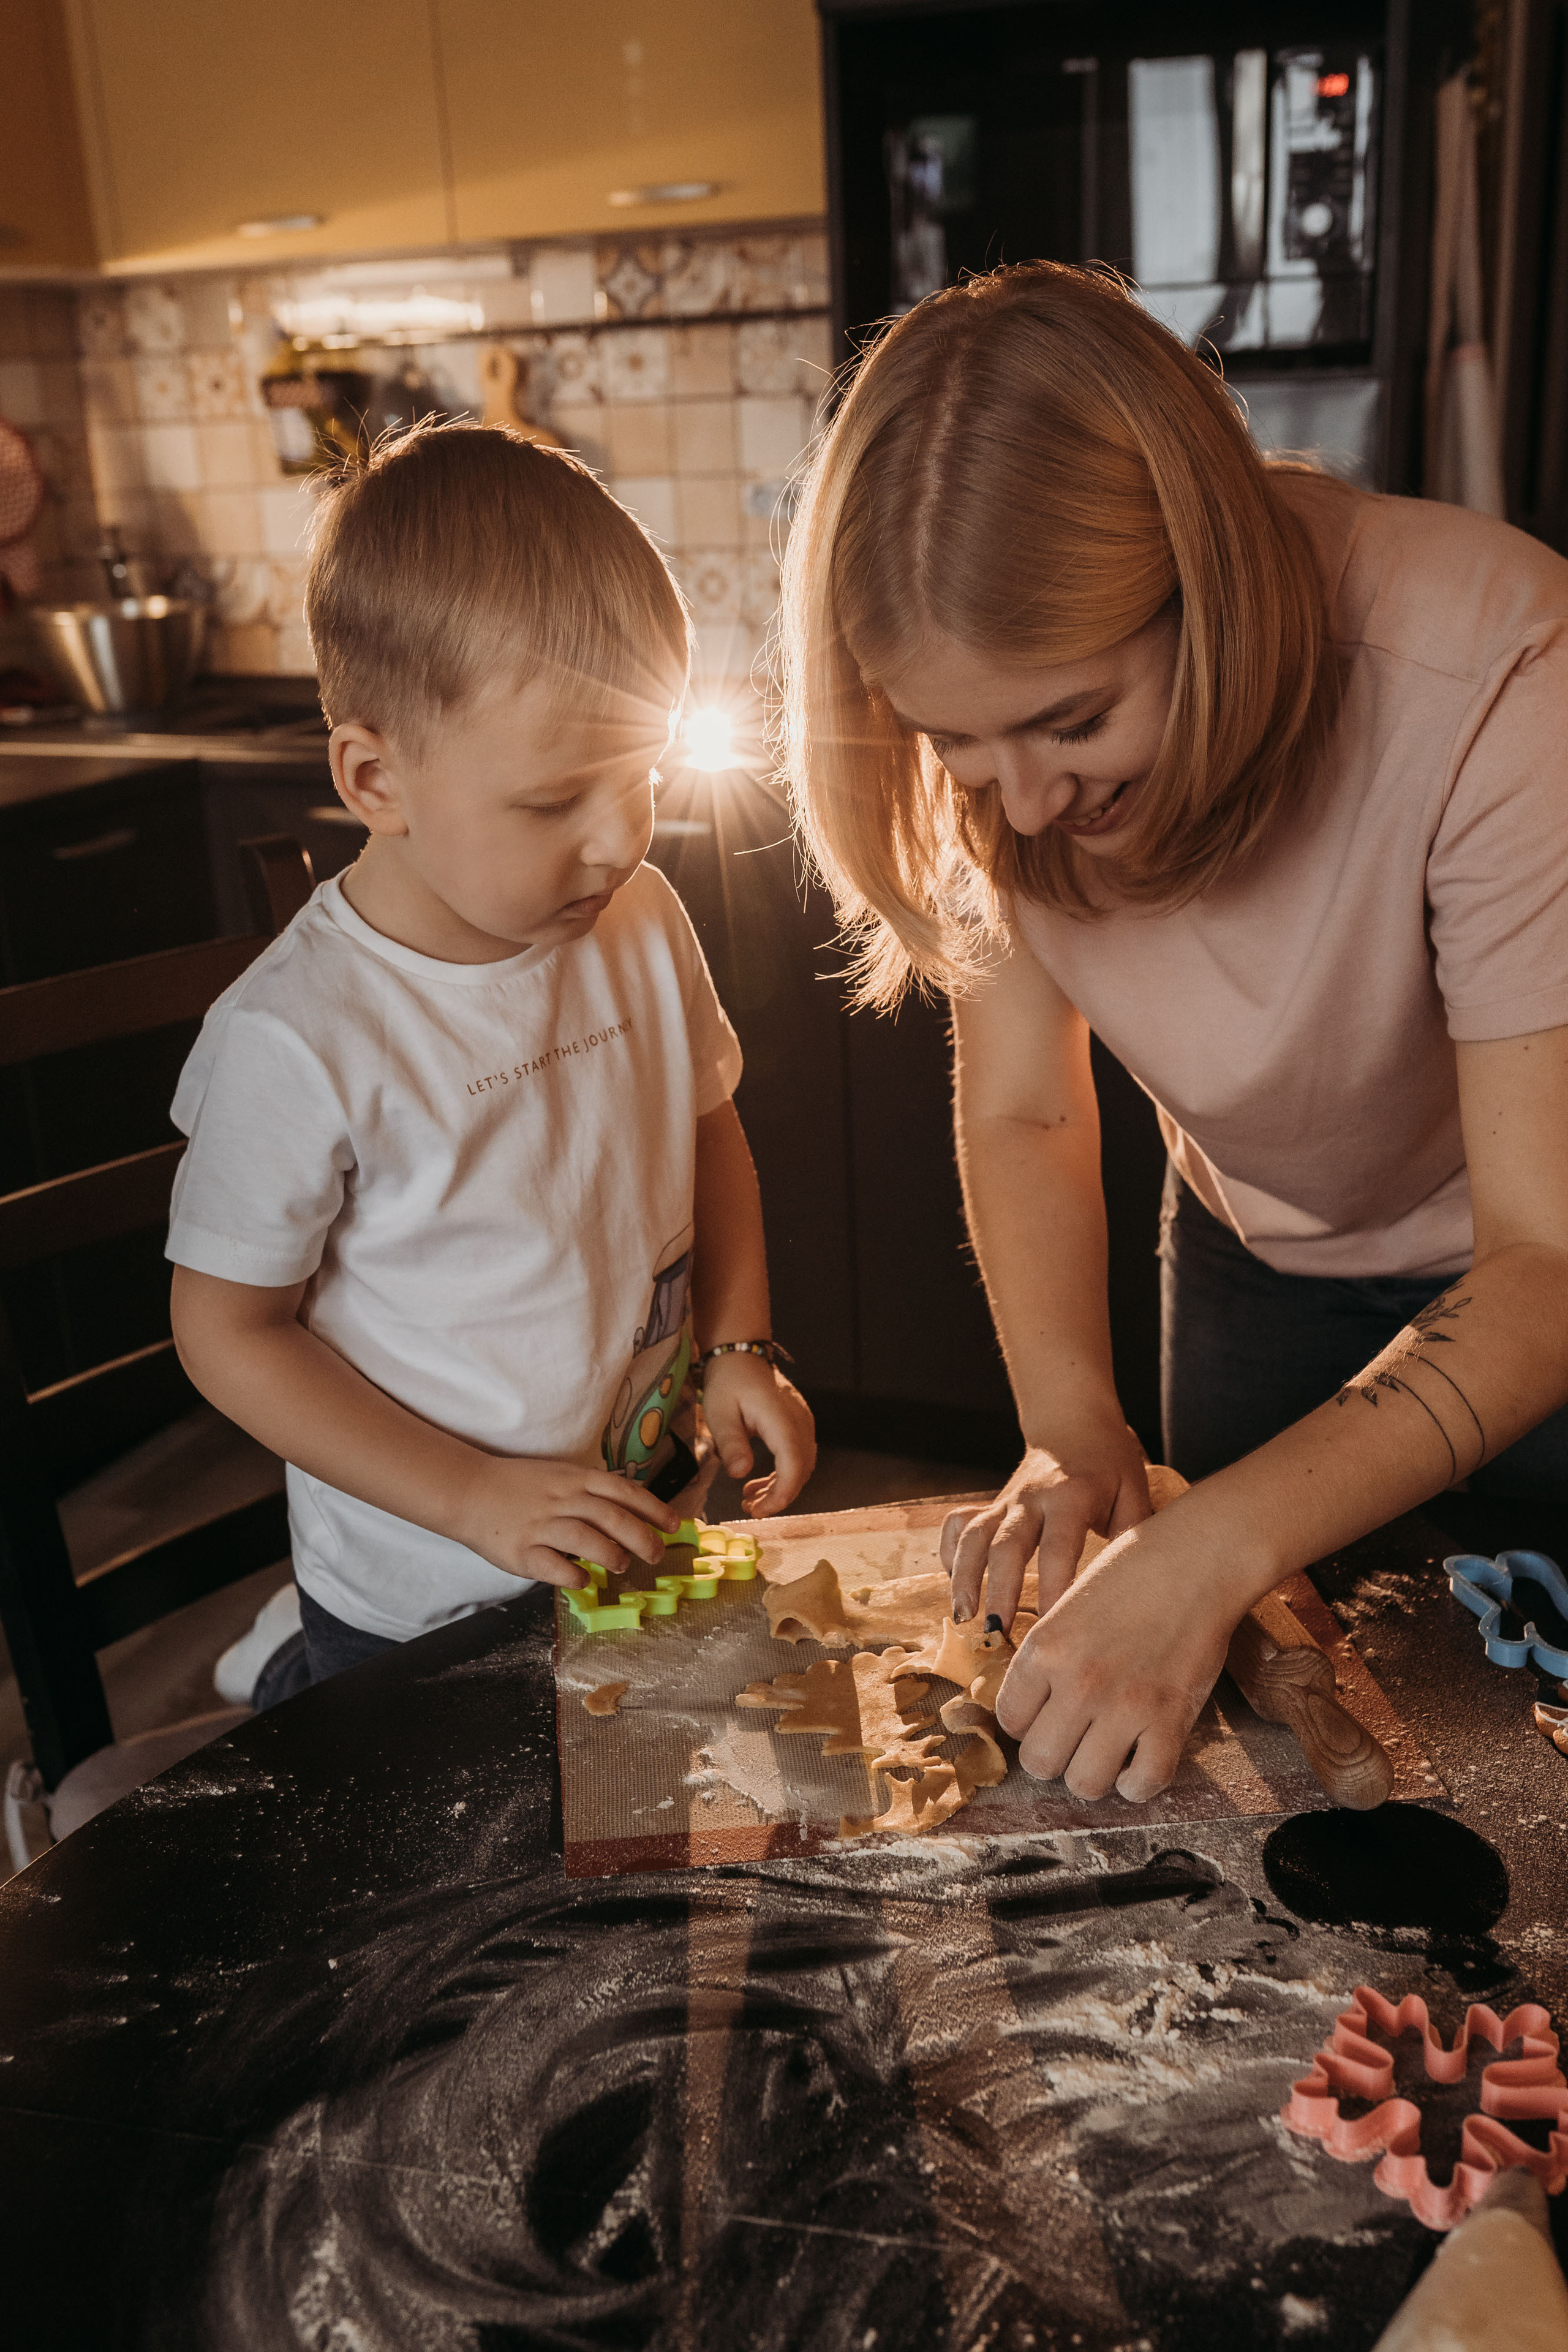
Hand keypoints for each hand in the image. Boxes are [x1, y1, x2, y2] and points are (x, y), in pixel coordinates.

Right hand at [457, 1454, 678, 1584]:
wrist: (469, 1490)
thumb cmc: (520, 1486)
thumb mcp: (560, 1475)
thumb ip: (591, 1491)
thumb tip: (631, 1514)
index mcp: (575, 1479)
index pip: (624, 1492)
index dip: (653, 1509)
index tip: (674, 1525)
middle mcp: (562, 1500)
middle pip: (613, 1518)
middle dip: (642, 1538)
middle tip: (656, 1555)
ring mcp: (541, 1525)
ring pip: (586, 1539)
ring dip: (611, 1555)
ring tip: (621, 1566)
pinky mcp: (521, 1551)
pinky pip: (554, 1567)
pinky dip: (574, 1576)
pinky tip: (583, 1580)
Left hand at [701, 1351, 815, 1515]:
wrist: (740, 1357)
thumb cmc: (728, 1382)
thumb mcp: (720, 1413)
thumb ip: (731, 1444)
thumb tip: (740, 1474)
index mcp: (781, 1419)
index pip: (793, 1464)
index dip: (781, 1494)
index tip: (760, 1511)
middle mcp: (799, 1421)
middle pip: (801, 1470)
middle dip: (778, 1496)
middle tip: (750, 1509)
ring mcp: (803, 1422)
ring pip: (801, 1466)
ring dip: (779, 1488)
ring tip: (750, 1501)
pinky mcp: (798, 1425)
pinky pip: (797, 1456)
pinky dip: (781, 1475)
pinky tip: (757, 1484)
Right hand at [941, 1423, 1151, 1629]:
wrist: (1073, 1423)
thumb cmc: (1110, 1464)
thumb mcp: (1133, 1490)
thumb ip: (1134, 1532)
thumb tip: (1134, 1583)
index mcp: (1071, 1497)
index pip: (1059, 1548)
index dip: (1054, 1588)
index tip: (1054, 1627)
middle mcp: (1032, 1499)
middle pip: (1006, 1546)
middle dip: (999, 1591)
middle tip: (997, 1633)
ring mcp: (1006, 1501)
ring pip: (974, 1537)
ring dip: (965, 1577)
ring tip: (963, 1618)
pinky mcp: (990, 1504)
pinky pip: (959, 1526)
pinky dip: (950, 1553)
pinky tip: (952, 1584)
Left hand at [994, 1515, 1240, 1799]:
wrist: (1196, 1559)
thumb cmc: (1130, 1574)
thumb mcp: (1067, 1606)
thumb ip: (1047, 1657)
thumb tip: (1028, 1708)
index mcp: (1044, 1648)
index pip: (1009, 1721)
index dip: (1027, 1722)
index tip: (1046, 1713)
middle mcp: (1078, 1681)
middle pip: (1039, 1763)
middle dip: (1053, 1756)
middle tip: (1074, 1738)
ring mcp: (1125, 1705)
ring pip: (1085, 1784)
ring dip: (1093, 1774)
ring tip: (1105, 1751)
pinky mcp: (1171, 1719)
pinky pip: (1143, 1784)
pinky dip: (1138, 1783)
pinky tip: (1139, 1760)